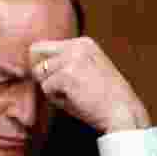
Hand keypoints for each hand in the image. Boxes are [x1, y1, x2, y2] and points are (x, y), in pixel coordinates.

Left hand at [30, 37, 150, 133]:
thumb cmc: (104, 98)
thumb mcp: (86, 70)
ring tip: (74, 95)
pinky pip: (45, 89)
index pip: (42, 47)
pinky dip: (56, 99)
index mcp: (83, 43)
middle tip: (61, 88)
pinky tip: (76, 101)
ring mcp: (71, 59)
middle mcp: (77, 46)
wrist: (123, 112)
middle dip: (41, 73)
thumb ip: (64, 64)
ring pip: (40, 74)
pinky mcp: (66, 75)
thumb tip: (32, 68)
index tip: (55, 79)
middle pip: (34, 54)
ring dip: (51, 89)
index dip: (41, 65)